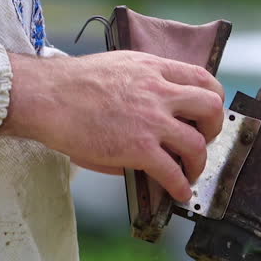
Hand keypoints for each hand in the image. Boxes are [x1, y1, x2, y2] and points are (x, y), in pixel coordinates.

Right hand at [0, 51, 224, 201]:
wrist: (45, 96)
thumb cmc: (71, 84)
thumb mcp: (117, 67)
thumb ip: (143, 85)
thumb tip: (156, 115)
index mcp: (153, 68)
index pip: (202, 77)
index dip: (213, 96)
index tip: (209, 111)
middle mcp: (159, 91)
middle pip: (210, 107)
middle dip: (214, 127)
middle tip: (205, 139)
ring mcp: (151, 120)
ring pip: (197, 143)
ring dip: (199, 162)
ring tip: (191, 172)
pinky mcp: (139, 147)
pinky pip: (172, 171)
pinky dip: (181, 185)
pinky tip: (178, 192)